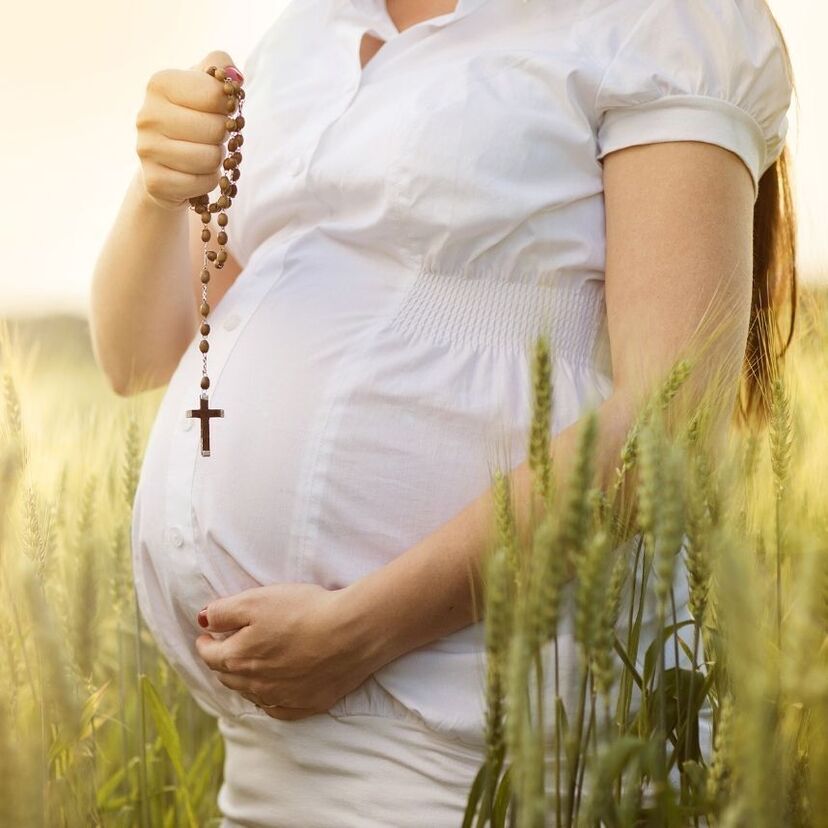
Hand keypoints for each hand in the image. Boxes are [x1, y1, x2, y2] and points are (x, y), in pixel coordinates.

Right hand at [135, 49, 243, 211]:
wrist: (167, 163)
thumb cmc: (193, 118)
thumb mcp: (205, 84)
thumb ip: (220, 66)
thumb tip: (233, 76)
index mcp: (159, 84)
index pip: (216, 94)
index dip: (226, 107)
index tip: (217, 111)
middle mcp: (148, 115)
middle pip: (216, 129)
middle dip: (222, 136)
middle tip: (211, 137)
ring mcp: (147, 149)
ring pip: (211, 158)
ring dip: (216, 160)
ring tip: (203, 154)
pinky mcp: (155, 181)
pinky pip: (203, 183)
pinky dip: (208, 181)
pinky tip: (196, 173)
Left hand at [194, 582, 381, 720]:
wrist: (351, 633)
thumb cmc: (303, 611)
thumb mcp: (256, 600)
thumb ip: (223, 611)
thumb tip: (203, 621)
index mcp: (238, 658)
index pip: (209, 655)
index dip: (205, 642)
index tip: (207, 634)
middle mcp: (255, 685)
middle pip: (228, 677)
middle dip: (223, 662)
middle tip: (225, 648)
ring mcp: (282, 699)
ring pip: (251, 694)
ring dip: (245, 681)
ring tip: (248, 667)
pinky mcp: (308, 705)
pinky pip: (278, 709)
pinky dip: (270, 700)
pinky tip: (272, 693)